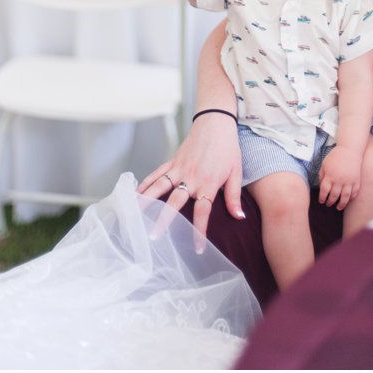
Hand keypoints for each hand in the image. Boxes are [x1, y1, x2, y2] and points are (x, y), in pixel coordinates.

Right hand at [137, 111, 243, 250]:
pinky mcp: (172, 162)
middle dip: (163, 221)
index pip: (202, 212)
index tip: (196, 248)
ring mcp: (178, 170)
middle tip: (153, 237)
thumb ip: (233, 197)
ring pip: (158, 188)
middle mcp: (190, 179)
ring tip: (133, 217)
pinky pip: (155, 175)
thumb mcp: (236, 173)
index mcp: (208, 184)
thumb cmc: (228, 149)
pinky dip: (144, 185)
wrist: (216, 124)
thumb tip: (239, 218)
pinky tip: (134, 196)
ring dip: (146, 203)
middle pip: (174, 203)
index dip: (199, 231)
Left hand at [317, 146, 361, 210]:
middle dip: (330, 202)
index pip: (324, 191)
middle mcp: (339, 180)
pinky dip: (352, 198)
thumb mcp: (324, 164)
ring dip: (341, 204)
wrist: (350, 150)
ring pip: (345, 197)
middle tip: (328, 204)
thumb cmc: (335, 156)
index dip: (322, 198)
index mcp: (330, 176)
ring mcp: (349, 181)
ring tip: (338, 207)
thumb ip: (321, 176)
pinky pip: (355, 192)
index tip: (321, 201)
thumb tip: (321, 187)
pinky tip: (348, 200)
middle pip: (334, 196)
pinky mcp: (357, 180)